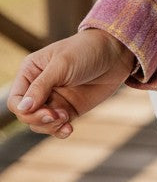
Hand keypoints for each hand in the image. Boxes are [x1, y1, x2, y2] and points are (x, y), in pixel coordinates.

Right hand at [8, 29, 135, 139]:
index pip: (16, 100)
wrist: (116, 53)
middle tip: (58, 115)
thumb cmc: (86, 51)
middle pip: (26, 115)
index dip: (25, 111)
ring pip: (40, 124)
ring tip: (66, 118)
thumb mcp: (62, 65)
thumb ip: (41, 86)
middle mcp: (39, 87)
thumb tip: (22, 108)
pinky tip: (69, 129)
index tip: (46, 110)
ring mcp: (54, 99)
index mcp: (31, 71)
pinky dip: (60, 131)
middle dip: (40, 119)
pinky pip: (57, 126)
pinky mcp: (69, 108)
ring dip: (51, 126)